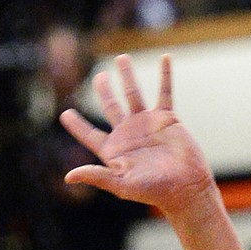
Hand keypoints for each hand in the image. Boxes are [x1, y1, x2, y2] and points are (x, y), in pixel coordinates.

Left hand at [61, 55, 215, 222]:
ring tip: (122, 58)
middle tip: (100, 77)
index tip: (65, 114)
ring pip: (134, 94)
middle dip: (104, 91)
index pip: (90, 134)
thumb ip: (96, 176)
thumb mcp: (121, 185)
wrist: (185, 187)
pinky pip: (165, 92)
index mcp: (114, 151)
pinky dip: (165, 75)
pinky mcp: (167, 118)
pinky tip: (165, 58)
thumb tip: (68, 177)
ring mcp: (147, 124)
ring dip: (128, 76)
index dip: (77, 125)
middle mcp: (128, 134)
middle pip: (111, 107)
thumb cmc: (153, 191)